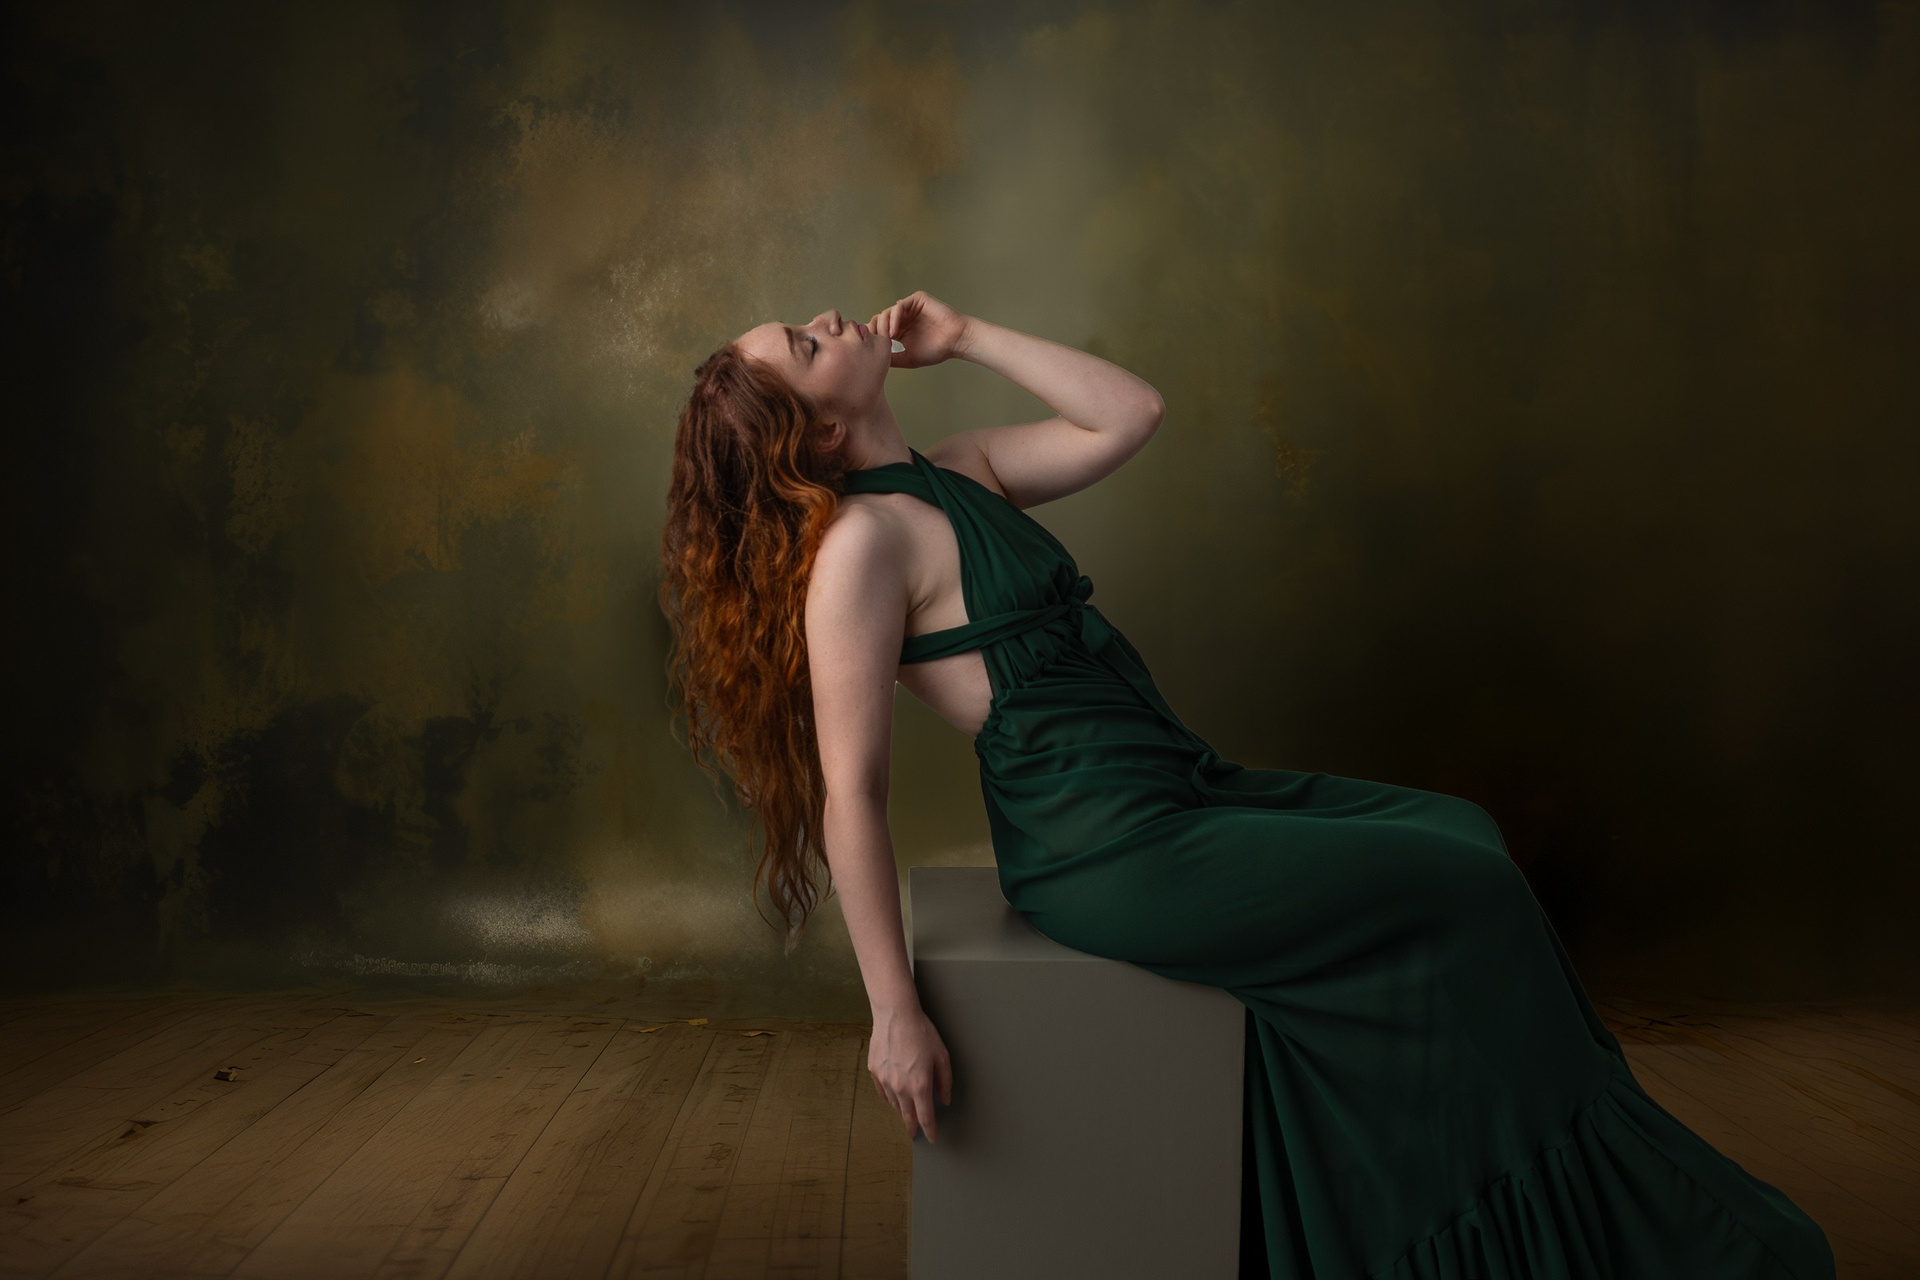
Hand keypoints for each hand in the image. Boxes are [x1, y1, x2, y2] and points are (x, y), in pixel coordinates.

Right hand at [868, 1005, 953, 1141]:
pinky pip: (883, 1093)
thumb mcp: (942, 1056)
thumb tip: (945, 1100)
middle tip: (915, 1134)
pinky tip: (894, 1098)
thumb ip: (945, 1082)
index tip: (932, 1138)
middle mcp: (900, 1087)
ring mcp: (884, 1081)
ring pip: (895, 1105)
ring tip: (907, 1113)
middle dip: (913, 1127)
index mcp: (920, 1086)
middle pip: (907, 1116)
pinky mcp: (874, 1072)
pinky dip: (890, 1099)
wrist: (895, 1015)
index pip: (926, 1117)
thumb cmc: (921, 1032)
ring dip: (902, 1111)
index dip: (930, 1131)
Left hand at [870, 290, 973, 369]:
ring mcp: (910, 307)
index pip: (880, 329)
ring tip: (886, 339)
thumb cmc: (937, 350)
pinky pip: (900, 305)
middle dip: (875, 331)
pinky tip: (894, 332)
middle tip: (873, 343)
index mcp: (900, 328)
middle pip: (880, 319)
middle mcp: (903, 317)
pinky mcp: (917, 299)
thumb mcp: (908, 358)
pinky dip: (894, 318)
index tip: (867, 349)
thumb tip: (874, 363)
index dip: (872, 337)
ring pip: (887, 312)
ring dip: (884, 326)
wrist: (956, 341)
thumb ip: (892, 358)